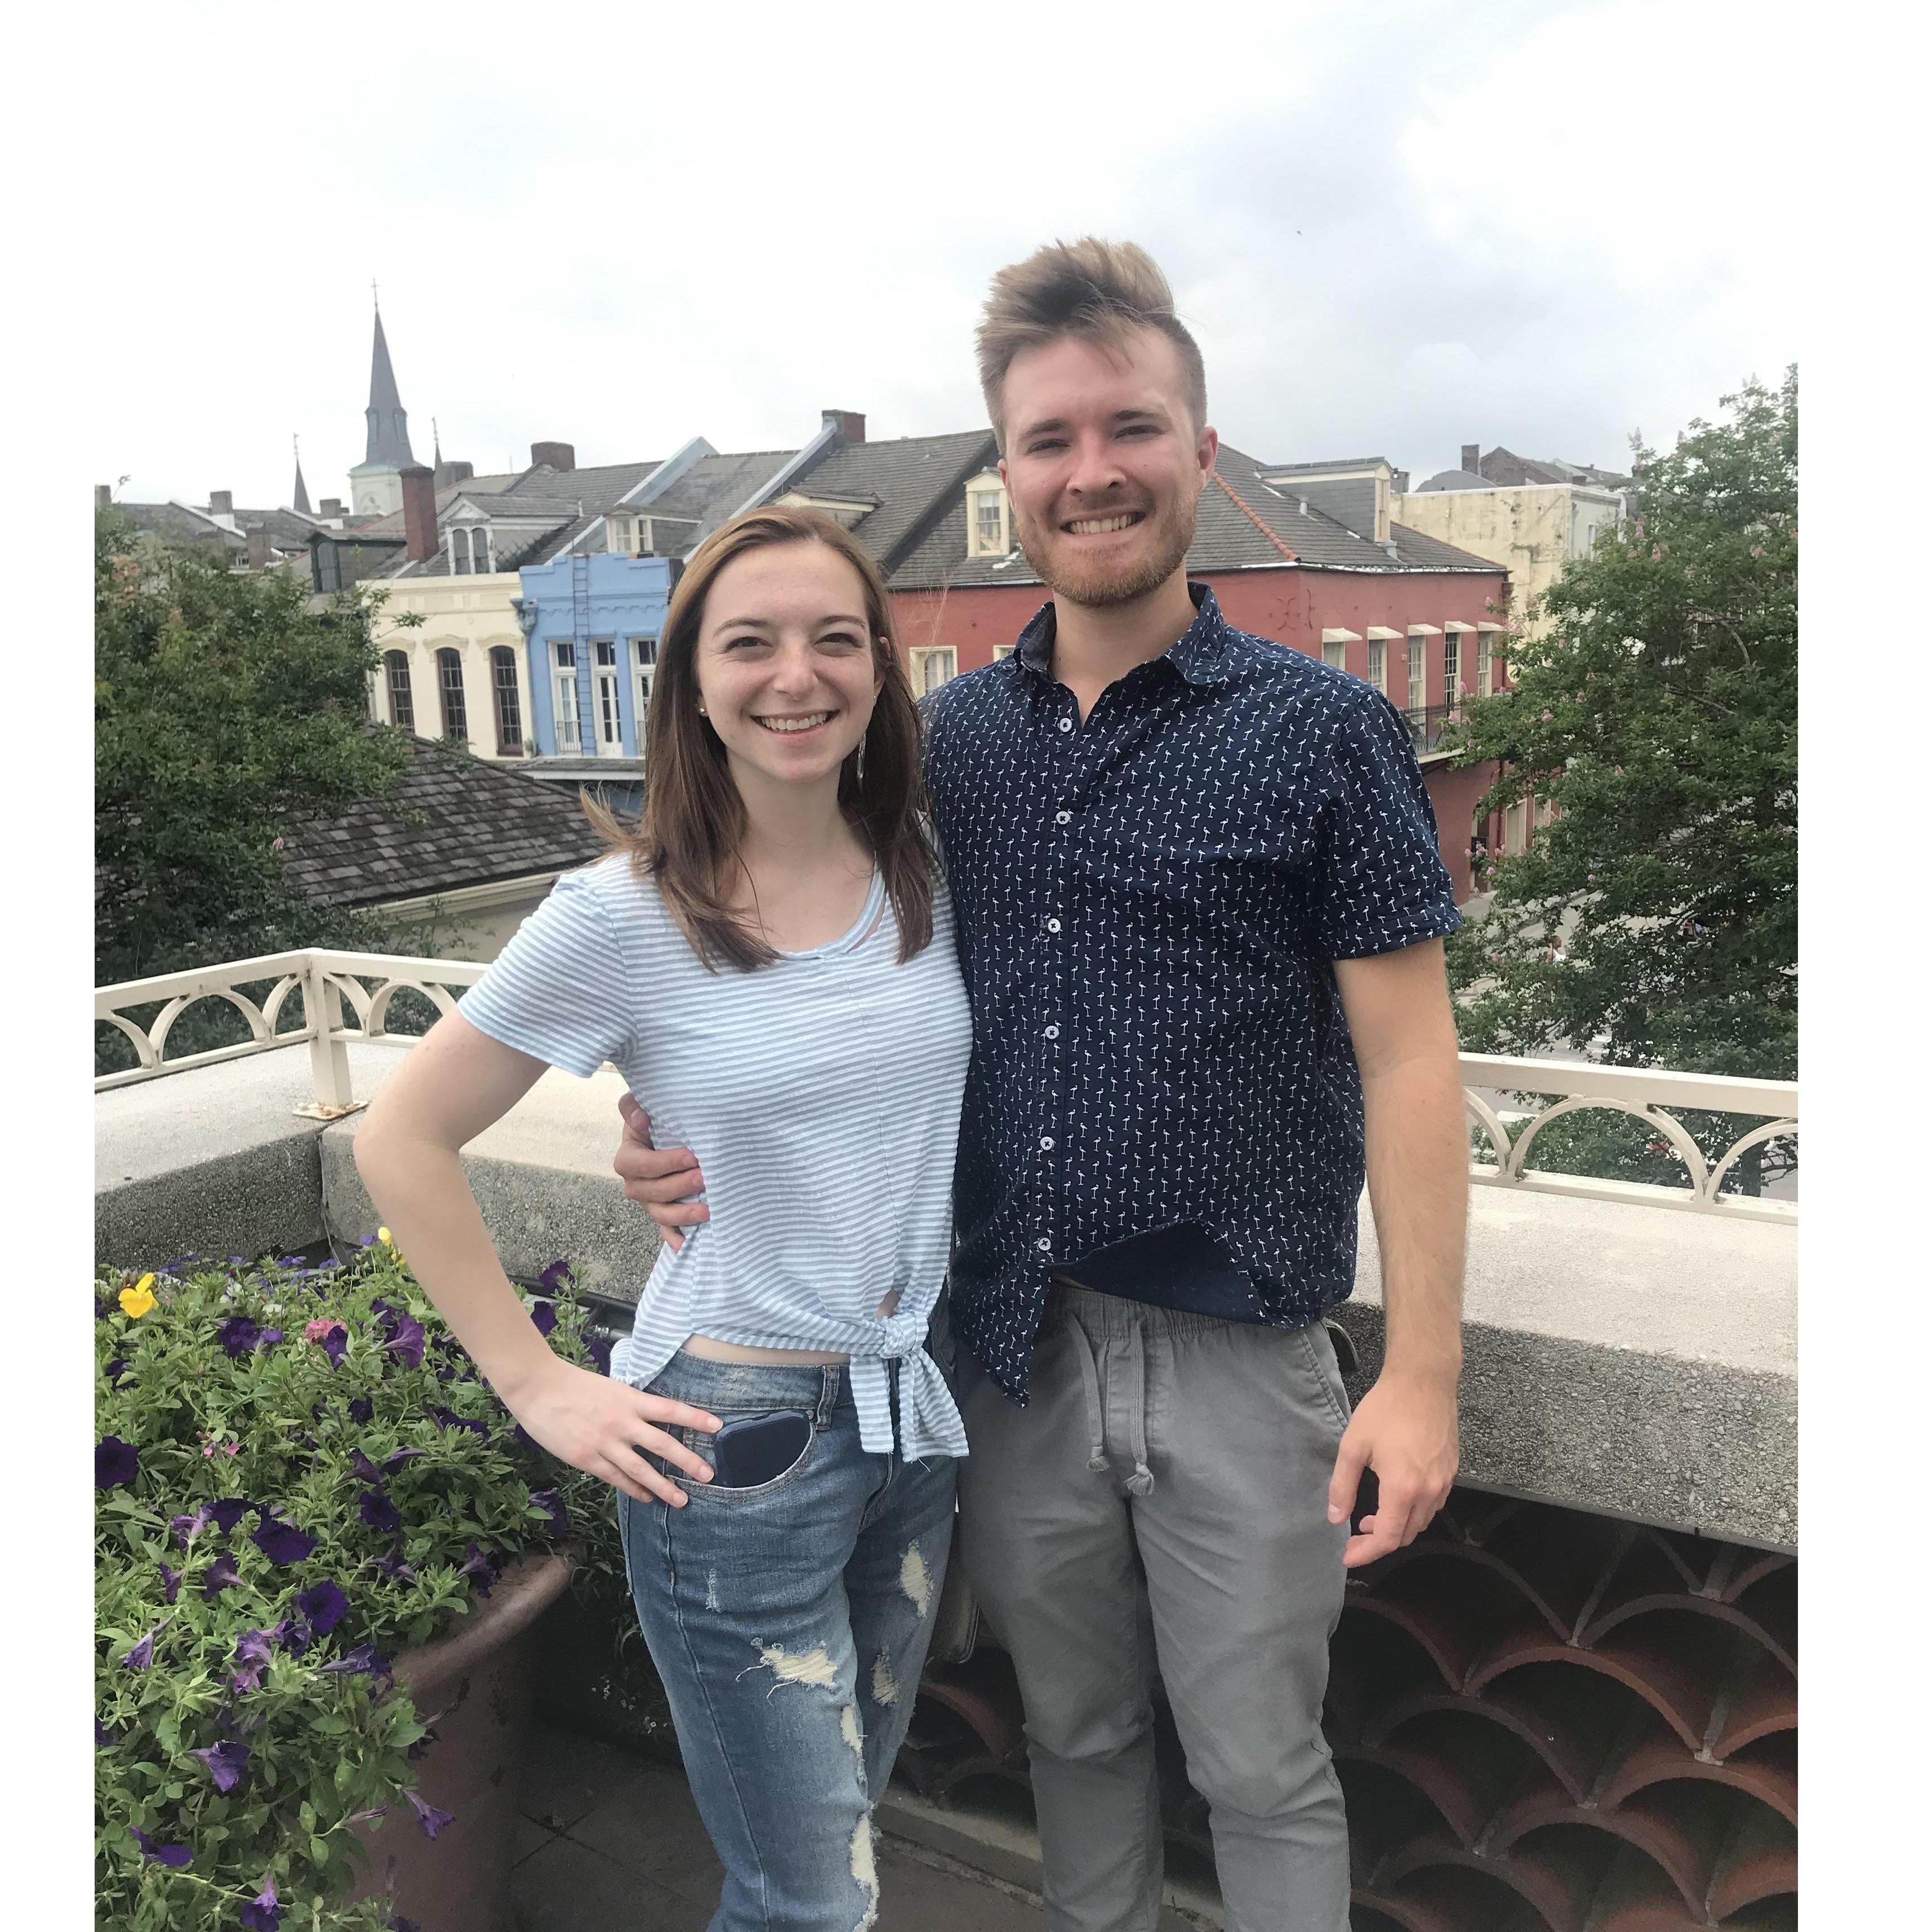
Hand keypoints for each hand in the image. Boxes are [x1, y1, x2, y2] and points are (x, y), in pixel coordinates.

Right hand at [508, 1355, 721, 1506]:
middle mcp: (622, 1421)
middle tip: (708, 1475)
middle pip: (662, 1444)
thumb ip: (632, 1405)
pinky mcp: (586, 1458)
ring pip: (641, 1469)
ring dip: (663, 1486)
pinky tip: (645, 1497)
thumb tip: (652, 1420)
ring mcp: (604, 1442)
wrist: (539, 1389)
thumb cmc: (575, 1385)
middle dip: (688, 1461)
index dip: (695, 1418)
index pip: (671, 1409)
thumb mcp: (611, 1388)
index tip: (718, 1426)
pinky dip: (633, 1489)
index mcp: (630, 1399)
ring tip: (681, 1500)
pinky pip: (615, 1478)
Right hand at [614, 1093, 707, 1253]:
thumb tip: (640, 1118)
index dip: (664, 1163)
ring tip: (707, 1210)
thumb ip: (632, 1107)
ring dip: (683, 1213)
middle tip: (706, 1177)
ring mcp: (650, 1201)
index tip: (692, 1156)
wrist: (666, 1136)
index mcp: (628, 1158)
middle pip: (653, 1191)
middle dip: (680, 1186)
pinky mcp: (664, 1213)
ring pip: (661, 1213)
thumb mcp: (641, 1107)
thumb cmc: (656, 1120)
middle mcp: (636, 1183)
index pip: (638, 1164)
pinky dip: (676, 1239)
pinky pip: (667, 1229)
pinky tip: (688, 1246)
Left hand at [1326, 1369, 1458, 1568]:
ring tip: (1370, 1519)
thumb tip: (1335, 1519)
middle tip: (1354, 1536)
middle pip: (1406, 1535)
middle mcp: (1428, 1492)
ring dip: (1397, 1528)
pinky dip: (1413, 1513)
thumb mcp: (1353, 1445)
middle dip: (1379, 1542)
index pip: (1387, 1538)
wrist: (1424, 1380)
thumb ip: (1342, 1486)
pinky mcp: (1451, 1472)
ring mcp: (1444, 1482)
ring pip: (1421, 1522)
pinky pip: (1433, 1505)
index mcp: (1402, 1489)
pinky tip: (1395, 1499)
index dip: (1366, 1553)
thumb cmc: (1385, 1409)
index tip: (1347, 1557)